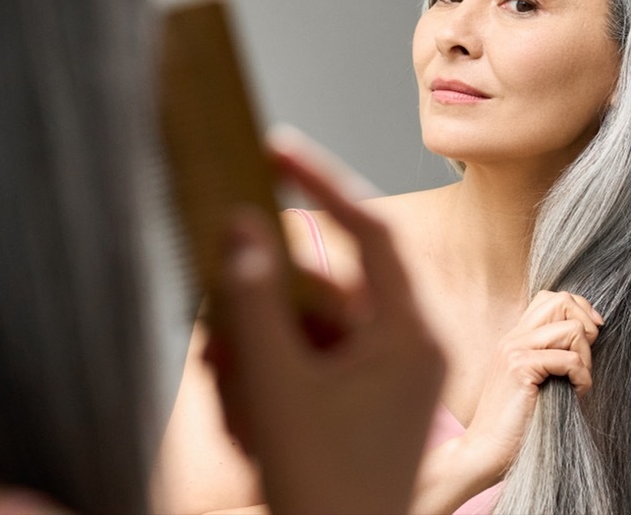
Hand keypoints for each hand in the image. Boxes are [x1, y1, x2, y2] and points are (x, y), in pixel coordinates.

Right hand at [205, 141, 444, 514]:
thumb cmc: (322, 489)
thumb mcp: (278, 388)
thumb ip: (255, 301)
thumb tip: (242, 225)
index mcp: (412, 334)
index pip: (371, 230)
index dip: (322, 182)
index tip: (274, 148)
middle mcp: (409, 347)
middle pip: (326, 287)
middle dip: (263, 303)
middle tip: (218, 322)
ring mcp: (388, 376)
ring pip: (310, 329)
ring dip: (259, 348)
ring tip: (229, 393)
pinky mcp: (365, 399)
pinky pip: (312, 364)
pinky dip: (271, 376)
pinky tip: (242, 414)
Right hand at [462, 290, 602, 481]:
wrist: (484, 450)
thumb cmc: (516, 423)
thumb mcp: (537, 382)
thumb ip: (552, 357)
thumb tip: (590, 338)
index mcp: (515, 338)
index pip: (552, 298)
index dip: (579, 311)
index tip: (591, 339)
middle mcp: (513, 337)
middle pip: (562, 301)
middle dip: (586, 326)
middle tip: (585, 360)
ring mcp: (514, 350)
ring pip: (571, 329)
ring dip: (586, 358)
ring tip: (579, 382)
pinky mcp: (519, 368)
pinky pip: (569, 359)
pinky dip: (582, 376)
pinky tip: (576, 393)